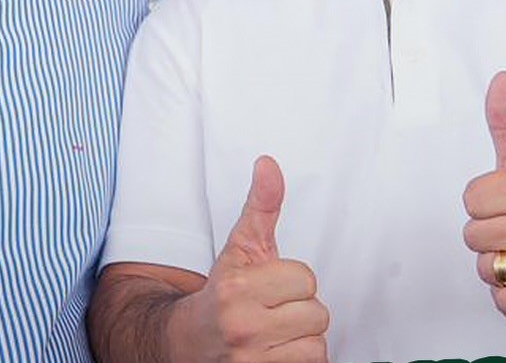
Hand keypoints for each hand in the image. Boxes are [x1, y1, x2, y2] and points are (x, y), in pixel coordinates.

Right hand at [169, 155, 328, 361]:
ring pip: (316, 346)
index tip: (271, 286)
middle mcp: (242, 327)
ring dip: (301, 340)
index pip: (306, 279)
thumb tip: (269, 163)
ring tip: (275, 334)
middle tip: (273, 311)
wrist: (188, 343)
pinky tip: (277, 353)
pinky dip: (299, 362)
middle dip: (299, 311)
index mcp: (237, 288)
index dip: (293, 281)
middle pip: (316, 314)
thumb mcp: (239, 247)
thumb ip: (261, 206)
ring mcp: (251, 361)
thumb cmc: (223, 293)